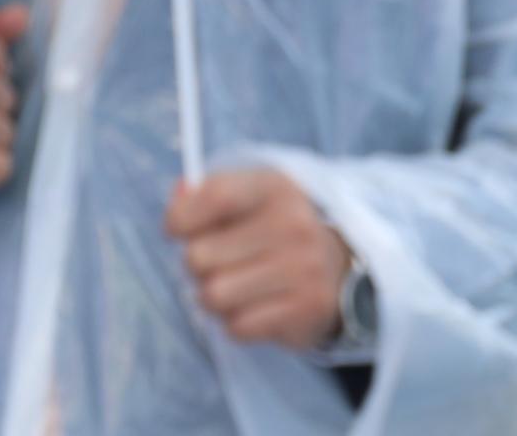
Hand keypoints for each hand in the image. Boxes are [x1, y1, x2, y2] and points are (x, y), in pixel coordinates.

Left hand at [166, 169, 349, 349]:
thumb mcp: (251, 199)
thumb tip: (179, 194)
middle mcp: (294, 224)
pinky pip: (237, 327)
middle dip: (199, 267)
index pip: (216, 196)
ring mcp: (304, 267)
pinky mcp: (307, 307)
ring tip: (239, 288)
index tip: (177, 229)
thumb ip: (209, 194)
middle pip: (198, 257)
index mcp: (277, 189)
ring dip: (216, 299)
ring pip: (212, 296)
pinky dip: (239, 322)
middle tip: (223, 264)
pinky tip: (260, 306)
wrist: (339, 270)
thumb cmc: (277, 233)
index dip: (181, 217)